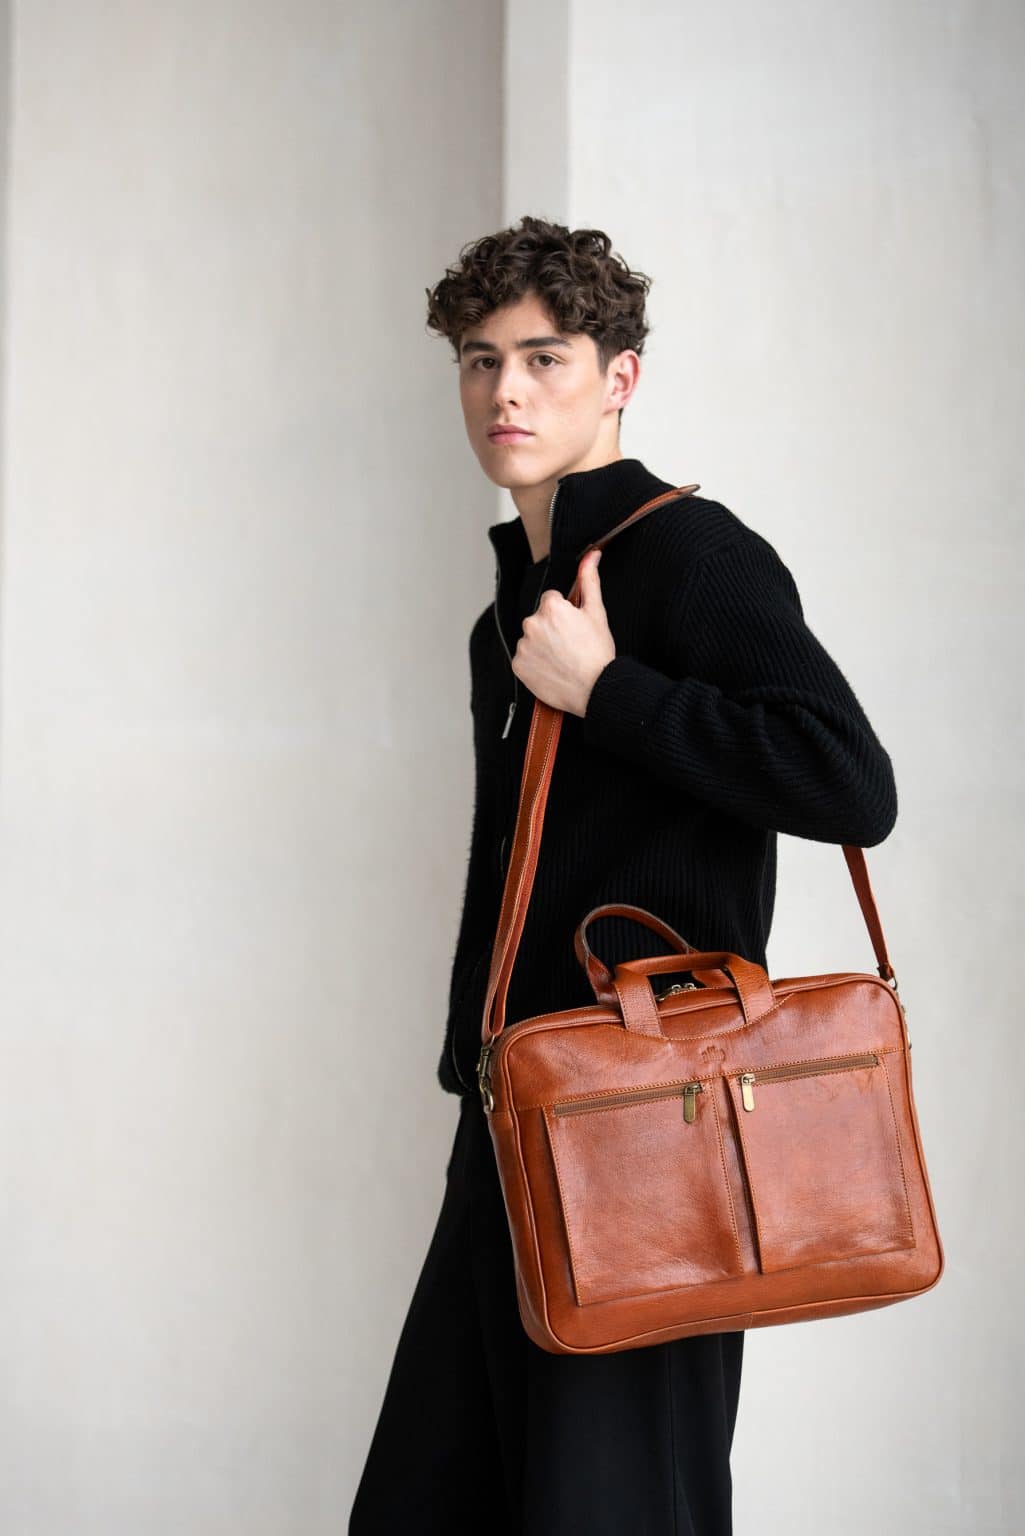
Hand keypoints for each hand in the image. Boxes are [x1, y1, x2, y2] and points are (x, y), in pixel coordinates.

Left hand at [510, 549, 614, 715]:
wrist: (595, 689)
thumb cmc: (598, 652)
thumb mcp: (597, 612)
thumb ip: (589, 580)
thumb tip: (592, 555)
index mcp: (550, 606)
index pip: (551, 601)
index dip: (565, 614)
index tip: (575, 629)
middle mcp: (532, 623)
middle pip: (539, 619)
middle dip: (552, 629)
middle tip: (571, 646)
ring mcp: (523, 645)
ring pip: (531, 639)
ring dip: (542, 646)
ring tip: (563, 659)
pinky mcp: (518, 665)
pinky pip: (524, 659)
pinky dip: (535, 664)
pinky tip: (552, 669)